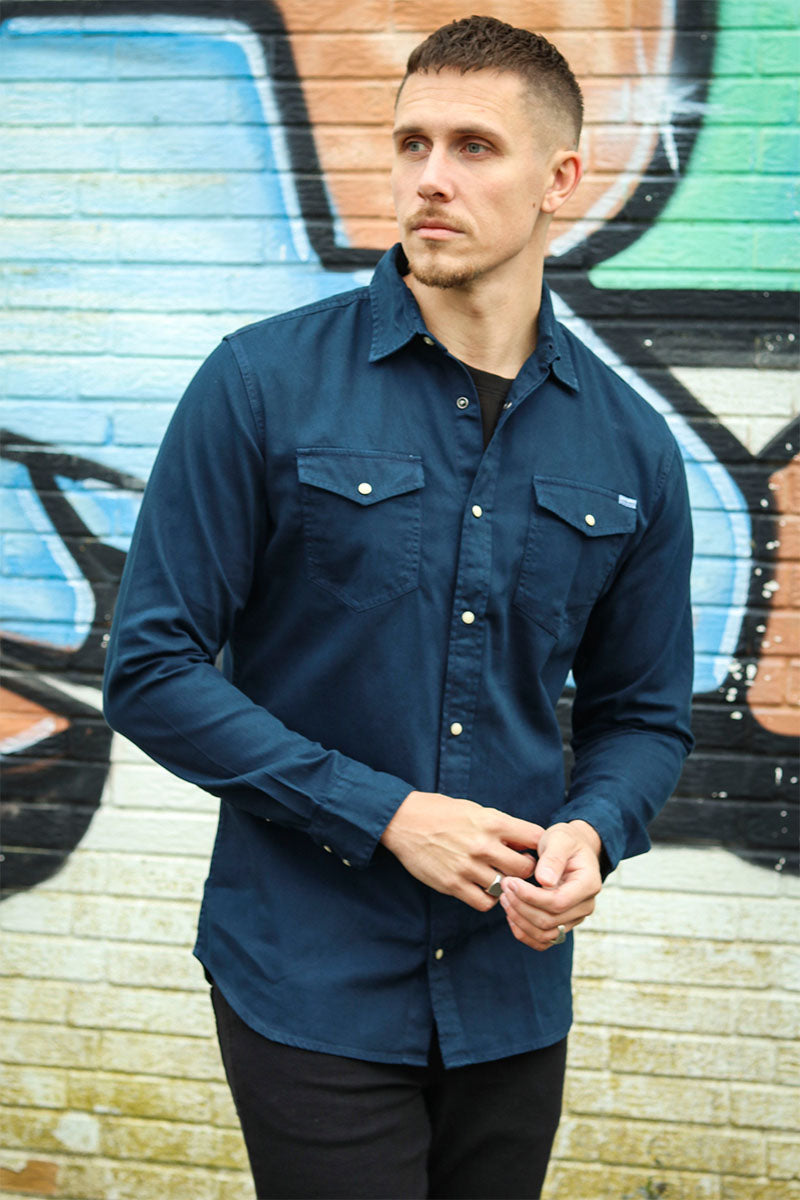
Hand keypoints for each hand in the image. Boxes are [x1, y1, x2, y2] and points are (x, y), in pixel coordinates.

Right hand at [380, 790, 541, 911]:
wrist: (404, 821)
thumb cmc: (441, 812)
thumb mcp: (475, 810)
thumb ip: (500, 826)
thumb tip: (525, 843)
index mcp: (492, 821)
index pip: (535, 837)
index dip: (541, 846)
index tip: (536, 851)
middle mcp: (483, 844)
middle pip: (526, 868)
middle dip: (527, 870)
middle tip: (520, 870)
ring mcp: (468, 866)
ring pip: (506, 887)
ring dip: (507, 886)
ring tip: (501, 880)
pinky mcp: (453, 884)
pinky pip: (484, 902)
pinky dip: (489, 899)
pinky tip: (484, 890)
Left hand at [499, 820, 601, 949]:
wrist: (572, 848)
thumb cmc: (565, 841)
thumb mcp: (559, 839)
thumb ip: (553, 858)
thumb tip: (545, 881)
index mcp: (588, 884)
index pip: (558, 902)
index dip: (530, 896)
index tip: (510, 882)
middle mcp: (585, 906)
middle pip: (549, 921)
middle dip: (521, 906)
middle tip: (504, 886)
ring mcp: (575, 918)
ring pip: (545, 935)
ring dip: (520, 920)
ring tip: (505, 898)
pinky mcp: (563, 924)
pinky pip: (544, 941)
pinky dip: (525, 933)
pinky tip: (511, 914)